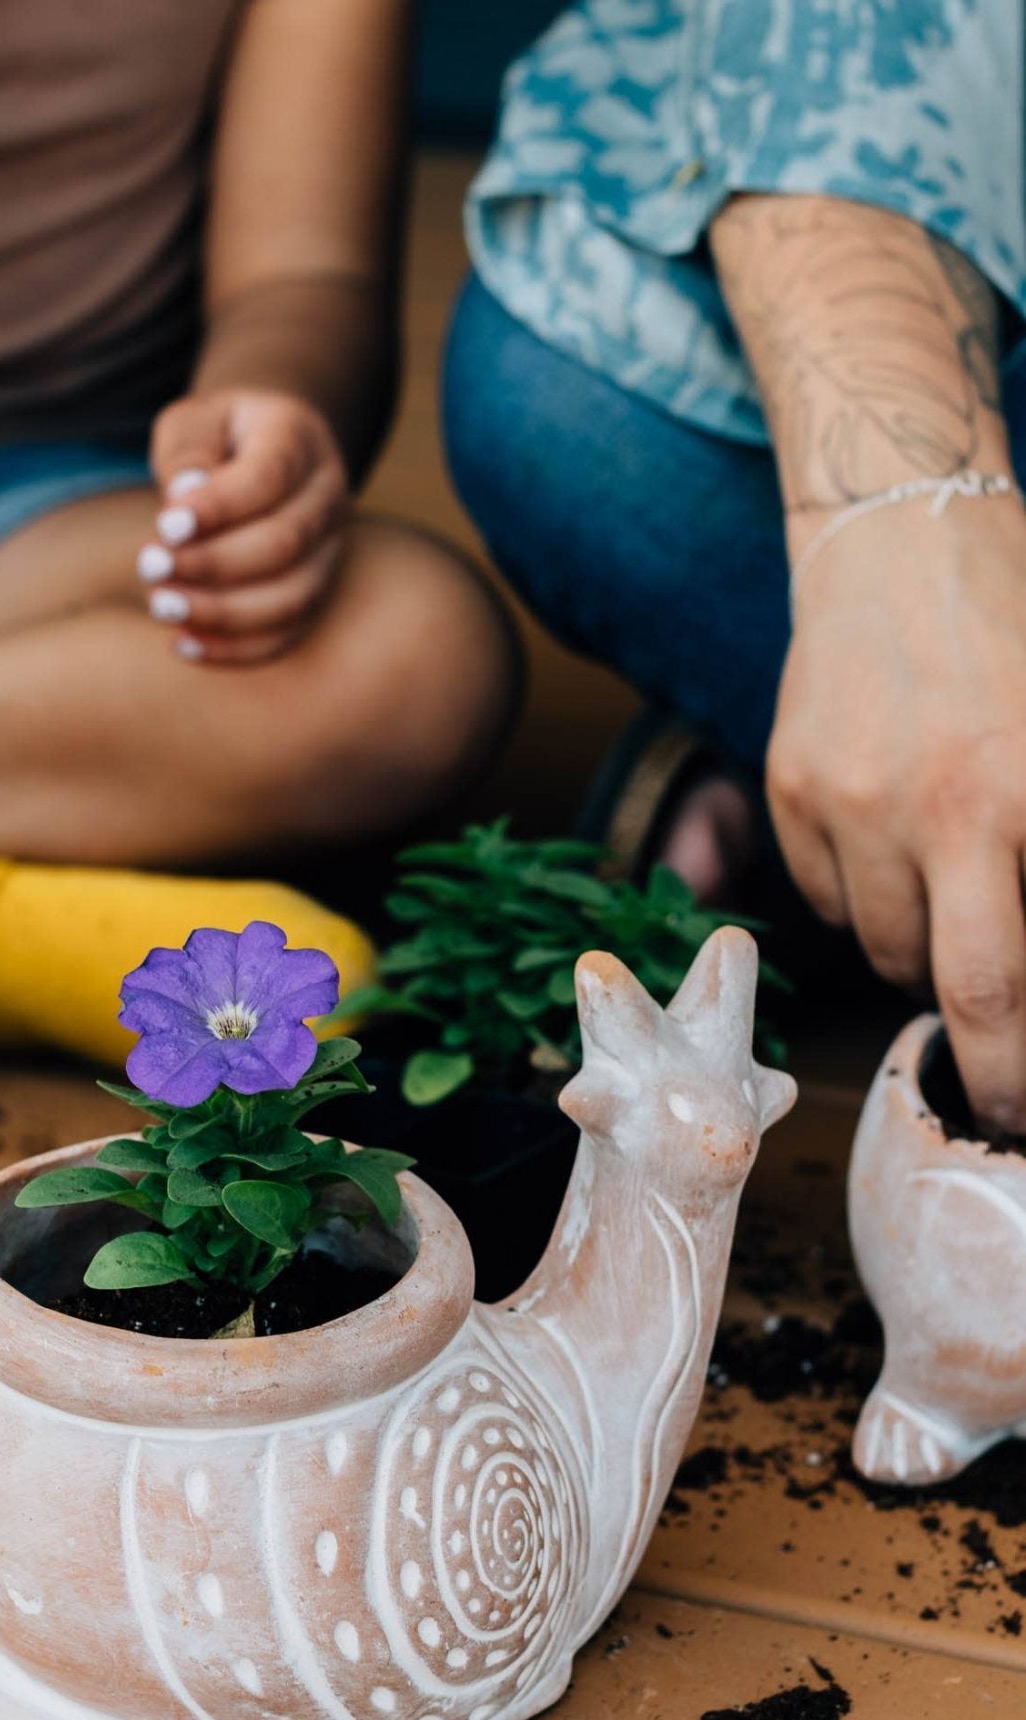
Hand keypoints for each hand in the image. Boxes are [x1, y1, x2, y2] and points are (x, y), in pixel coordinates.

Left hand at [139, 389, 349, 664]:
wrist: (256, 459)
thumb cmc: (215, 440)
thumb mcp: (193, 423)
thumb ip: (189, 450)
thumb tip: (185, 494)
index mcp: (299, 439)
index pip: (270, 477)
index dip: (219, 507)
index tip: (165, 527)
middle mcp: (327, 497)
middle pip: (285, 543)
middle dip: (212, 563)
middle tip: (150, 567)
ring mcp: (329, 552)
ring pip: (292, 598)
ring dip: (222, 611)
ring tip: (162, 606)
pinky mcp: (315, 596)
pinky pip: (285, 635)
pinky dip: (234, 648)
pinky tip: (182, 643)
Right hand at [769, 498, 1025, 1132]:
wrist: (903, 537)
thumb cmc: (1014, 634)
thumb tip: (1021, 961)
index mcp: (1011, 795)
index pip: (1003, 986)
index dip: (1009, 1069)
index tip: (1015, 1107)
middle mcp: (928, 806)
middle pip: (938, 985)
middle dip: (974, 1055)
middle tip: (991, 1079)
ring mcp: (845, 801)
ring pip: (880, 944)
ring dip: (920, 948)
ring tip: (952, 889)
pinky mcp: (790, 789)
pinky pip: (826, 897)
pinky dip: (866, 895)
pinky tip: (895, 839)